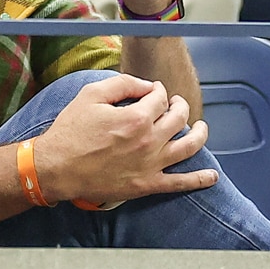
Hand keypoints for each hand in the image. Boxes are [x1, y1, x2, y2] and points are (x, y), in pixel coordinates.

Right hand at [33, 74, 217, 203]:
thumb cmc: (71, 130)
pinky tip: (211, 175)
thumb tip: (145, 85)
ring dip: (200, 134)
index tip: (153, 90)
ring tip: (201, 128)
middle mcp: (149, 140)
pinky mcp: (148, 184)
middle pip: (178, 118)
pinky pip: (181, 183)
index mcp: (136, 117)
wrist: (58, 167)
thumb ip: (121, 84)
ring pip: (189, 147)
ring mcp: (151, 164)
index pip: (160, 98)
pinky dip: (200, 179)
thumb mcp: (90, 95)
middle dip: (179, 106)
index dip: (158, 90)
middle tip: (175, 103)